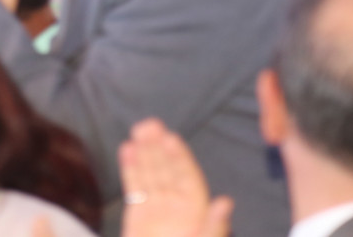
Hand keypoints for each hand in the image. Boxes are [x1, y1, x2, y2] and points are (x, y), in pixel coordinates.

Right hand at [119, 119, 233, 236]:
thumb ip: (213, 227)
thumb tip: (226, 201)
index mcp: (197, 212)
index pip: (188, 178)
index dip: (180, 158)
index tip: (170, 138)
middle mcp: (177, 207)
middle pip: (167, 171)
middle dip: (159, 148)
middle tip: (149, 125)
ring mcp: (156, 211)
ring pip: (150, 175)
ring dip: (144, 153)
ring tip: (137, 132)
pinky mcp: (137, 216)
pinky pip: (134, 188)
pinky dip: (130, 169)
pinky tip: (126, 150)